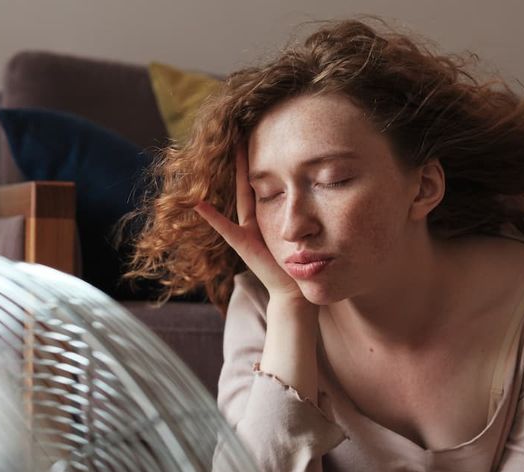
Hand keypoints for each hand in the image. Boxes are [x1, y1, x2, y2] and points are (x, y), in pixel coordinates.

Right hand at [194, 145, 303, 303]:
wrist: (293, 289)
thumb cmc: (299, 262)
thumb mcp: (301, 232)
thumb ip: (304, 214)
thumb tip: (325, 188)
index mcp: (267, 214)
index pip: (261, 181)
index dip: (258, 160)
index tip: (257, 135)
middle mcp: (253, 219)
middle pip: (247, 183)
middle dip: (242, 159)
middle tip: (236, 131)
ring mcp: (245, 230)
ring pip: (238, 197)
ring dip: (228, 177)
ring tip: (218, 155)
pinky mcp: (242, 244)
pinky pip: (225, 228)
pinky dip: (212, 217)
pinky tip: (198, 204)